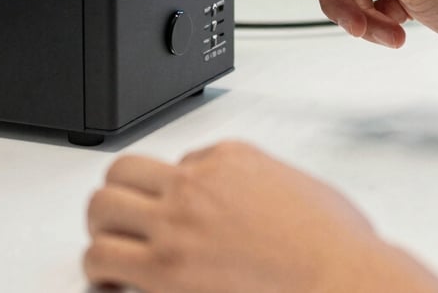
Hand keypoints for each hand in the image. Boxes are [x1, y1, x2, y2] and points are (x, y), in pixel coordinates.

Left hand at [84, 140, 437, 292]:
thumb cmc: (331, 241)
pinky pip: (103, 261)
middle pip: (124, 171)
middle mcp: (196, 183)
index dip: (179, 189)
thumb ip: (260, 181)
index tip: (183, 211)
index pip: (180, 161)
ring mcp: (176, 224)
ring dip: (103, 227)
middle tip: (126, 219)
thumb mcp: (296, 184)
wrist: (337, 275)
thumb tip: (247, 199)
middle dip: (121, 195)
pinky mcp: (164, 270)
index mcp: (230, 156)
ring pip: (102, 208)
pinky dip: (100, 273)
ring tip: (112, 247)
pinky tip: (112, 283)